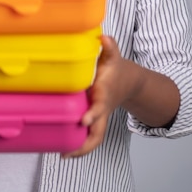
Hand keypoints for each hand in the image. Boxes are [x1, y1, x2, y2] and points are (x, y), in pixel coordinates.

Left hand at [63, 34, 126, 157]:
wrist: (130, 82)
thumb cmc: (117, 69)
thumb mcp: (114, 56)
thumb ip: (110, 46)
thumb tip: (103, 36)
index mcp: (105, 95)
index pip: (100, 107)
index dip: (92, 114)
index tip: (83, 121)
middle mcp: (103, 110)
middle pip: (98, 134)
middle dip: (84, 146)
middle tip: (66, 153)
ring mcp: (100, 117)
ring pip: (93, 139)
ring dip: (80, 149)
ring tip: (62, 155)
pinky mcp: (95, 119)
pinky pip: (89, 135)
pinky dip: (78, 143)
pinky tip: (62, 147)